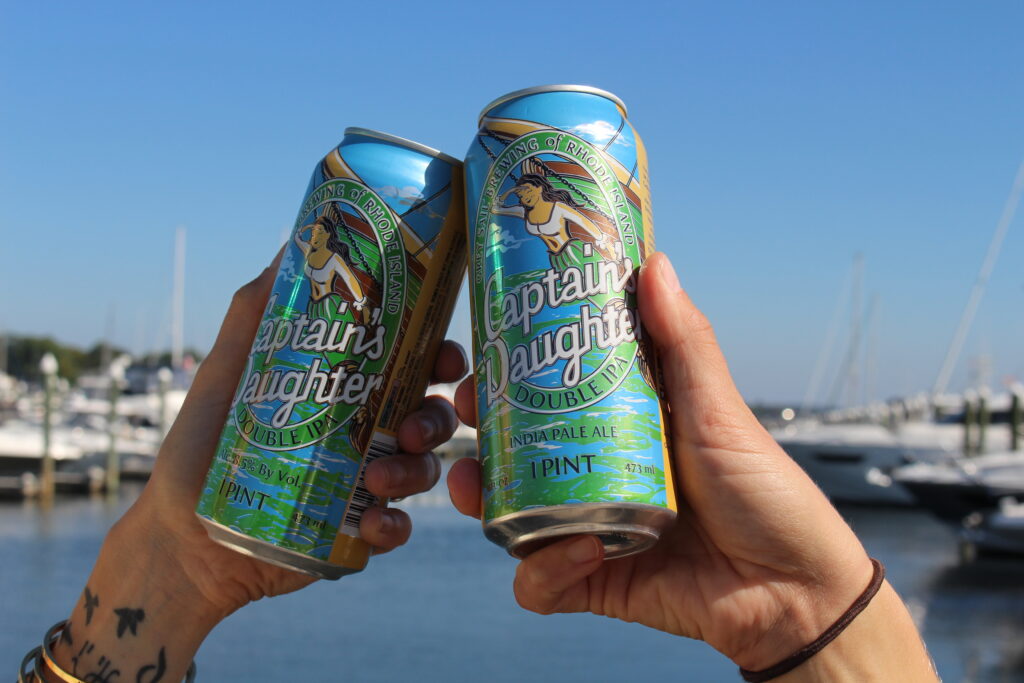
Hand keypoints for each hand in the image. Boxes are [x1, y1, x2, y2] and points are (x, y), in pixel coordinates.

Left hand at [119, 247, 466, 620]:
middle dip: (439, 417)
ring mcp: (366, 485)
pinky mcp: (356, 533)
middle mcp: (367, 435)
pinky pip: (395, 528)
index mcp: (351, 392)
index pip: (414, 367)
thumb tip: (288, 243)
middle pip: (432, 416)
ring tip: (380, 477)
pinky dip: (394, 527)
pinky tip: (374, 524)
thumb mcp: (228, 369)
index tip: (446, 357)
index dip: (441, 359)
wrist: (181, 534)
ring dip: (416, 471)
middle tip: (413, 425)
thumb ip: (255, 309)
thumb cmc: (202, 447)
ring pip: (422, 470)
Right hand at [447, 252, 872, 670]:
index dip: (510, 377)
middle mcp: (600, 476)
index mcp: (623, 429)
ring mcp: (592, 529)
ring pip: (514, 515)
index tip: (485, 351)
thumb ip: (684, 341)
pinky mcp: (595, 583)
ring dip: (488, 502)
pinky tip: (581, 551)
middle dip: (482, 436)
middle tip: (465, 413)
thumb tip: (655, 262)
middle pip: (518, 454)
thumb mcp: (718, 408)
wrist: (796, 589)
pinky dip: (546, 570)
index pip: (552, 396)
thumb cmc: (766, 492)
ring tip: (474, 487)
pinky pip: (542, 582)